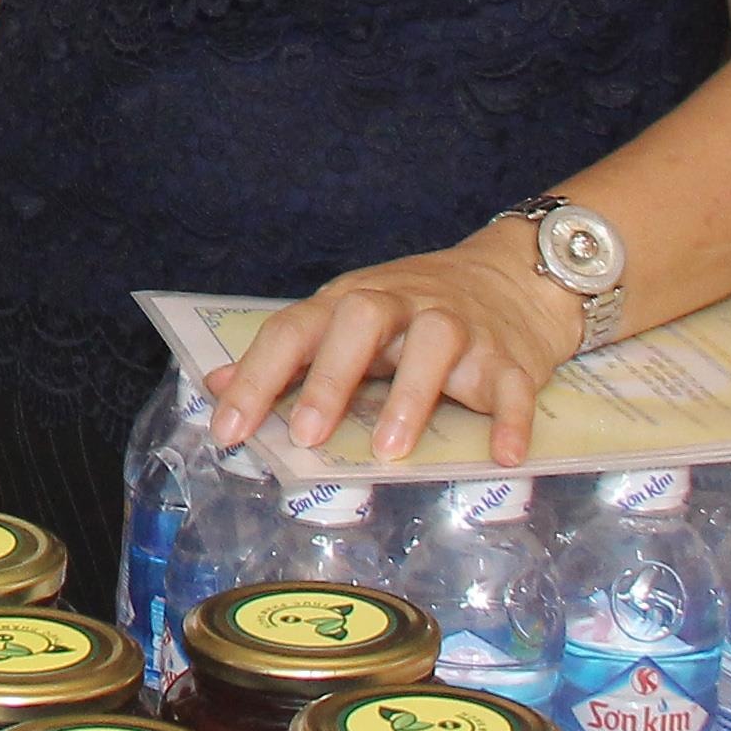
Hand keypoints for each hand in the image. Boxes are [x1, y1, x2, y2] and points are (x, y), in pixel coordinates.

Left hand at [206, 227, 583, 467]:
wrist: (513, 275)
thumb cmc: (414, 312)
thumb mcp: (345, 322)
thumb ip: (288, 357)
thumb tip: (217, 384)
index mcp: (350, 302)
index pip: (294, 329)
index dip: (257, 378)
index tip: (228, 430)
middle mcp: (402, 306)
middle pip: (362, 319)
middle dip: (331, 376)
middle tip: (309, 435)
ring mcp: (460, 326)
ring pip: (436, 342)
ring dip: (411, 396)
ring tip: (390, 450)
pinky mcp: (511, 355)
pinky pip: (513, 384)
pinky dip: (510, 418)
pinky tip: (502, 454)